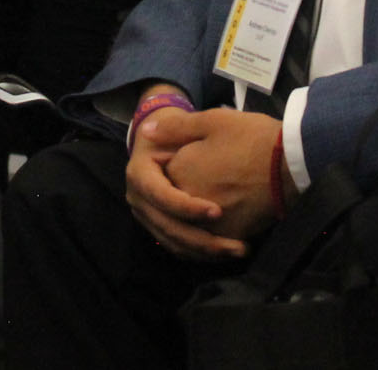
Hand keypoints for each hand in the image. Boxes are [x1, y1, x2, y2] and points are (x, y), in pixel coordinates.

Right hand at [125, 104, 248, 261]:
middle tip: (237, 246)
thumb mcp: (179, 124)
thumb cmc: (178, 132)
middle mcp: (138, 201)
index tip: (218, 211)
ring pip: (174, 243)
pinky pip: (179, 248)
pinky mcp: (160, 228)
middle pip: (168, 227)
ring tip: (239, 250)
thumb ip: (174, 128)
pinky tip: (227, 251)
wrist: (168, 143)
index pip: (161, 197)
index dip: (187, 207)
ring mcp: (148, 217)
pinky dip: (202, 254)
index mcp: (139, 175)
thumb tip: (150, 130)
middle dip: (203, 240)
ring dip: (206, 252)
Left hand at [154, 106, 288, 241]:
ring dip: (193, 230)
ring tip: (210, 213)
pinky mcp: (232, 236)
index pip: (162, 182)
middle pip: (172, 212)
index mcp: (179, 173)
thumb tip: (146, 132)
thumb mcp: (212, 121)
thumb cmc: (252, 137)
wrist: (292, 162)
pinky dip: (209, 243)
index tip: (191, 162)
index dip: (173, 170)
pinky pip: (210, 246)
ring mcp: (210, 224)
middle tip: (204, 190)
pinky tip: (221, 231)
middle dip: (181, 204)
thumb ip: (176, 128)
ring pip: (189, 234)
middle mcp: (189, 203)